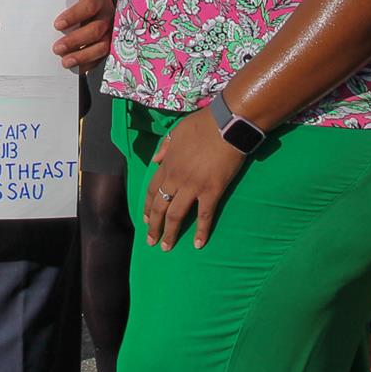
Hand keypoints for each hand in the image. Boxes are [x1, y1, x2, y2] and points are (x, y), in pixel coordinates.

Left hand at [52, 0, 113, 72]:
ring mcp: (112, 33)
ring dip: (82, 56)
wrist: (97, 6)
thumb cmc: (81, 1)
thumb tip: (44, 13)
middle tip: (57, 48)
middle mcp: (108, 16)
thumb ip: (65, 4)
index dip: (73, 15)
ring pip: (101, 47)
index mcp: (100, 0)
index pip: (89, 5)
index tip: (57, 25)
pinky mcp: (110, 46)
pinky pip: (101, 58)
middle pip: (95, 30)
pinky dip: (88, 64)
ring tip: (65, 61)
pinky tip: (75, 67)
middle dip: (75, 40)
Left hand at [143, 108, 248, 250]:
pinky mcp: (211, 191)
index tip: (144, 219)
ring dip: (170, 233)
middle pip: (159, 206)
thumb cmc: (203, 125)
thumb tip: (155, 160)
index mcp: (167, 164)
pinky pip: (204, 216)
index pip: (151, 189)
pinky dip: (201, 232)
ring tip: (166, 247)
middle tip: (150, 241)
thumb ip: (164, 147)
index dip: (146, 206)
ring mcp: (193, 186)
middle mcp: (176, 178)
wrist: (226, 124)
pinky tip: (198, 244)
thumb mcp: (177, 131)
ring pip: (176, 215)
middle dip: (153, 226)